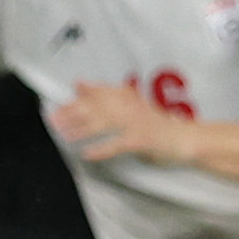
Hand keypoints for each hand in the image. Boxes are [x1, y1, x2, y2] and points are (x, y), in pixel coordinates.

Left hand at [47, 80, 187, 166]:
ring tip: (65, 135)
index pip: (99, 92)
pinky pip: (117, 144)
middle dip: (73, 114)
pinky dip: (102, 149)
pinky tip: (87, 154)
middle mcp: (131, 107)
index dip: (78, 98)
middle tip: (54, 120)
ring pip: (104, 123)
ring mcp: (136, 123)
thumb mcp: (133, 106)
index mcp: (128, 97)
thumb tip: (80, 84)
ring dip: (82, 130)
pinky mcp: (141, 140)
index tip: (58, 103)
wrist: (185, 139)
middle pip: (97, 107)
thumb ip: (107, 96)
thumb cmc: (157, 125)